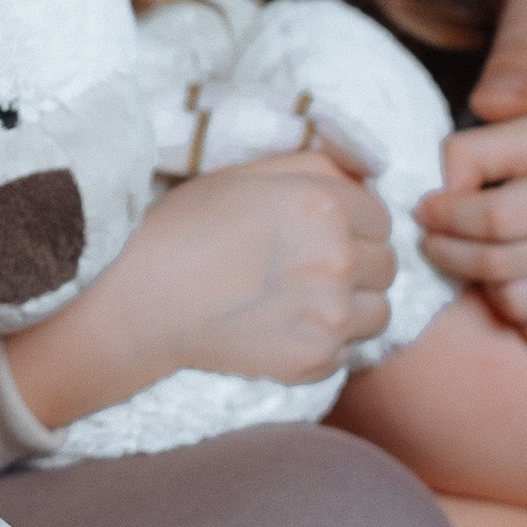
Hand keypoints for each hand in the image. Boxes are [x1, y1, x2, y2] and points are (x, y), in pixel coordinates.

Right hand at [104, 149, 397, 388]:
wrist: (140, 301)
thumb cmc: (184, 228)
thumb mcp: (245, 175)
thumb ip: (315, 167)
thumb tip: (366, 177)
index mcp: (323, 203)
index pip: (380, 216)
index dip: (352, 223)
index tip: (319, 232)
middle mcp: (338, 258)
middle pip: (386, 264)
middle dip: (356, 263)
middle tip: (307, 267)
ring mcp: (330, 315)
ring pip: (380, 311)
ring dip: (351, 305)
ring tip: (302, 301)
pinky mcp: (316, 360)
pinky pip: (349, 351)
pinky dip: (325, 341)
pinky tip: (284, 328)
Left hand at [416, 103, 526, 359]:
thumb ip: (473, 152)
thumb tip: (439, 200)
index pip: (495, 219)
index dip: (445, 217)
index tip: (423, 209)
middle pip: (499, 267)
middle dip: (447, 252)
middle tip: (432, 237)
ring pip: (515, 307)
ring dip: (483, 284)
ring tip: (481, 254)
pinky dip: (520, 316)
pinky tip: (518, 281)